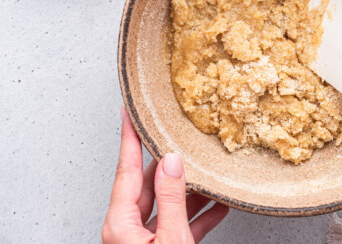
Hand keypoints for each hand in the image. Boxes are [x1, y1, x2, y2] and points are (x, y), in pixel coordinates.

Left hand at [102, 108, 228, 242]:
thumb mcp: (171, 239)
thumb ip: (171, 200)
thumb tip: (172, 163)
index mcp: (121, 224)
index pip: (126, 171)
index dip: (128, 139)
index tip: (128, 115)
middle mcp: (127, 230)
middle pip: (148, 184)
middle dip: (168, 162)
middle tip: (177, 139)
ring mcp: (143, 241)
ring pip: (166, 204)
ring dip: (189, 191)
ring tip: (207, 174)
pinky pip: (178, 224)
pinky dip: (197, 215)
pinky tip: (216, 206)